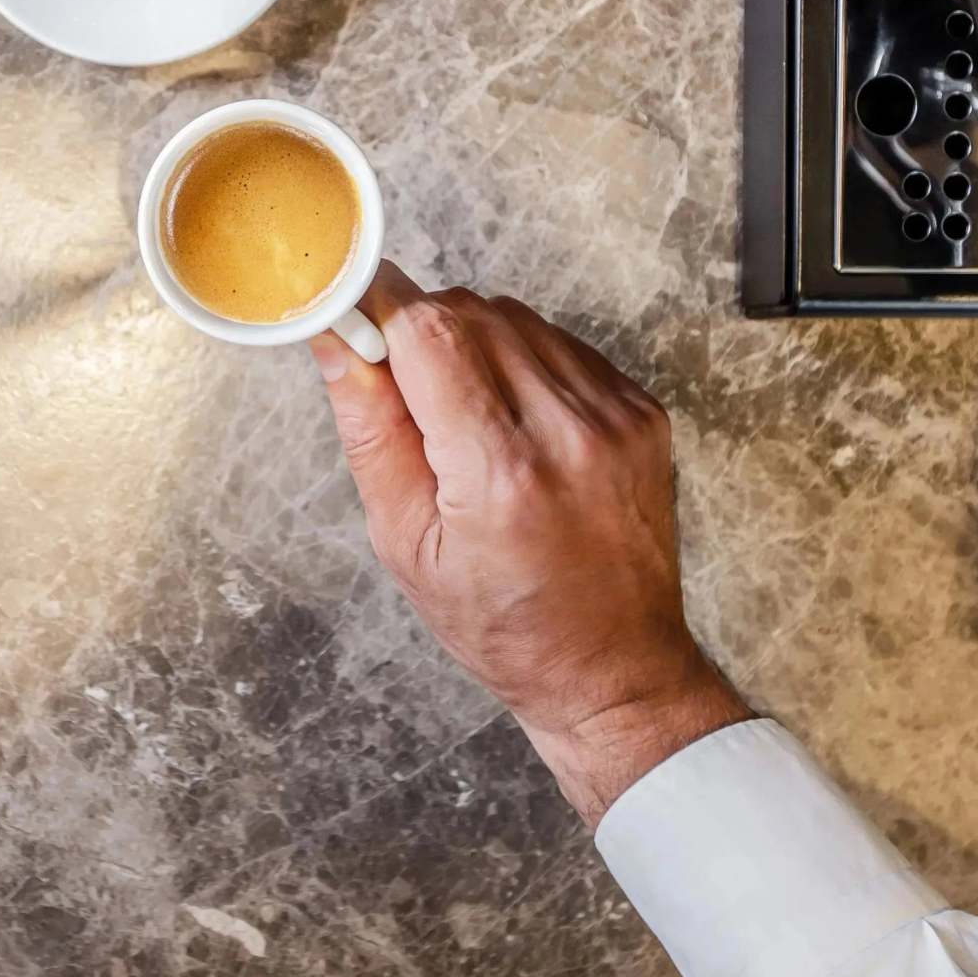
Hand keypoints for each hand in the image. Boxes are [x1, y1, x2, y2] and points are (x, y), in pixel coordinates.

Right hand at [311, 263, 748, 825]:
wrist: (613, 668)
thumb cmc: (500, 622)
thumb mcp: (404, 541)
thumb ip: (369, 429)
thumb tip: (335, 340)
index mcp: (500, 470)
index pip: (428, 331)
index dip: (380, 309)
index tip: (353, 317)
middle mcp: (568, 431)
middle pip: (469, 312)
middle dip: (419, 329)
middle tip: (401, 386)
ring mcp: (616, 416)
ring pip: (514, 318)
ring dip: (470, 342)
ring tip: (460, 415)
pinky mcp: (642, 411)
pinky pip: (560, 344)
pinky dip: (520, 361)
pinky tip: (511, 419)